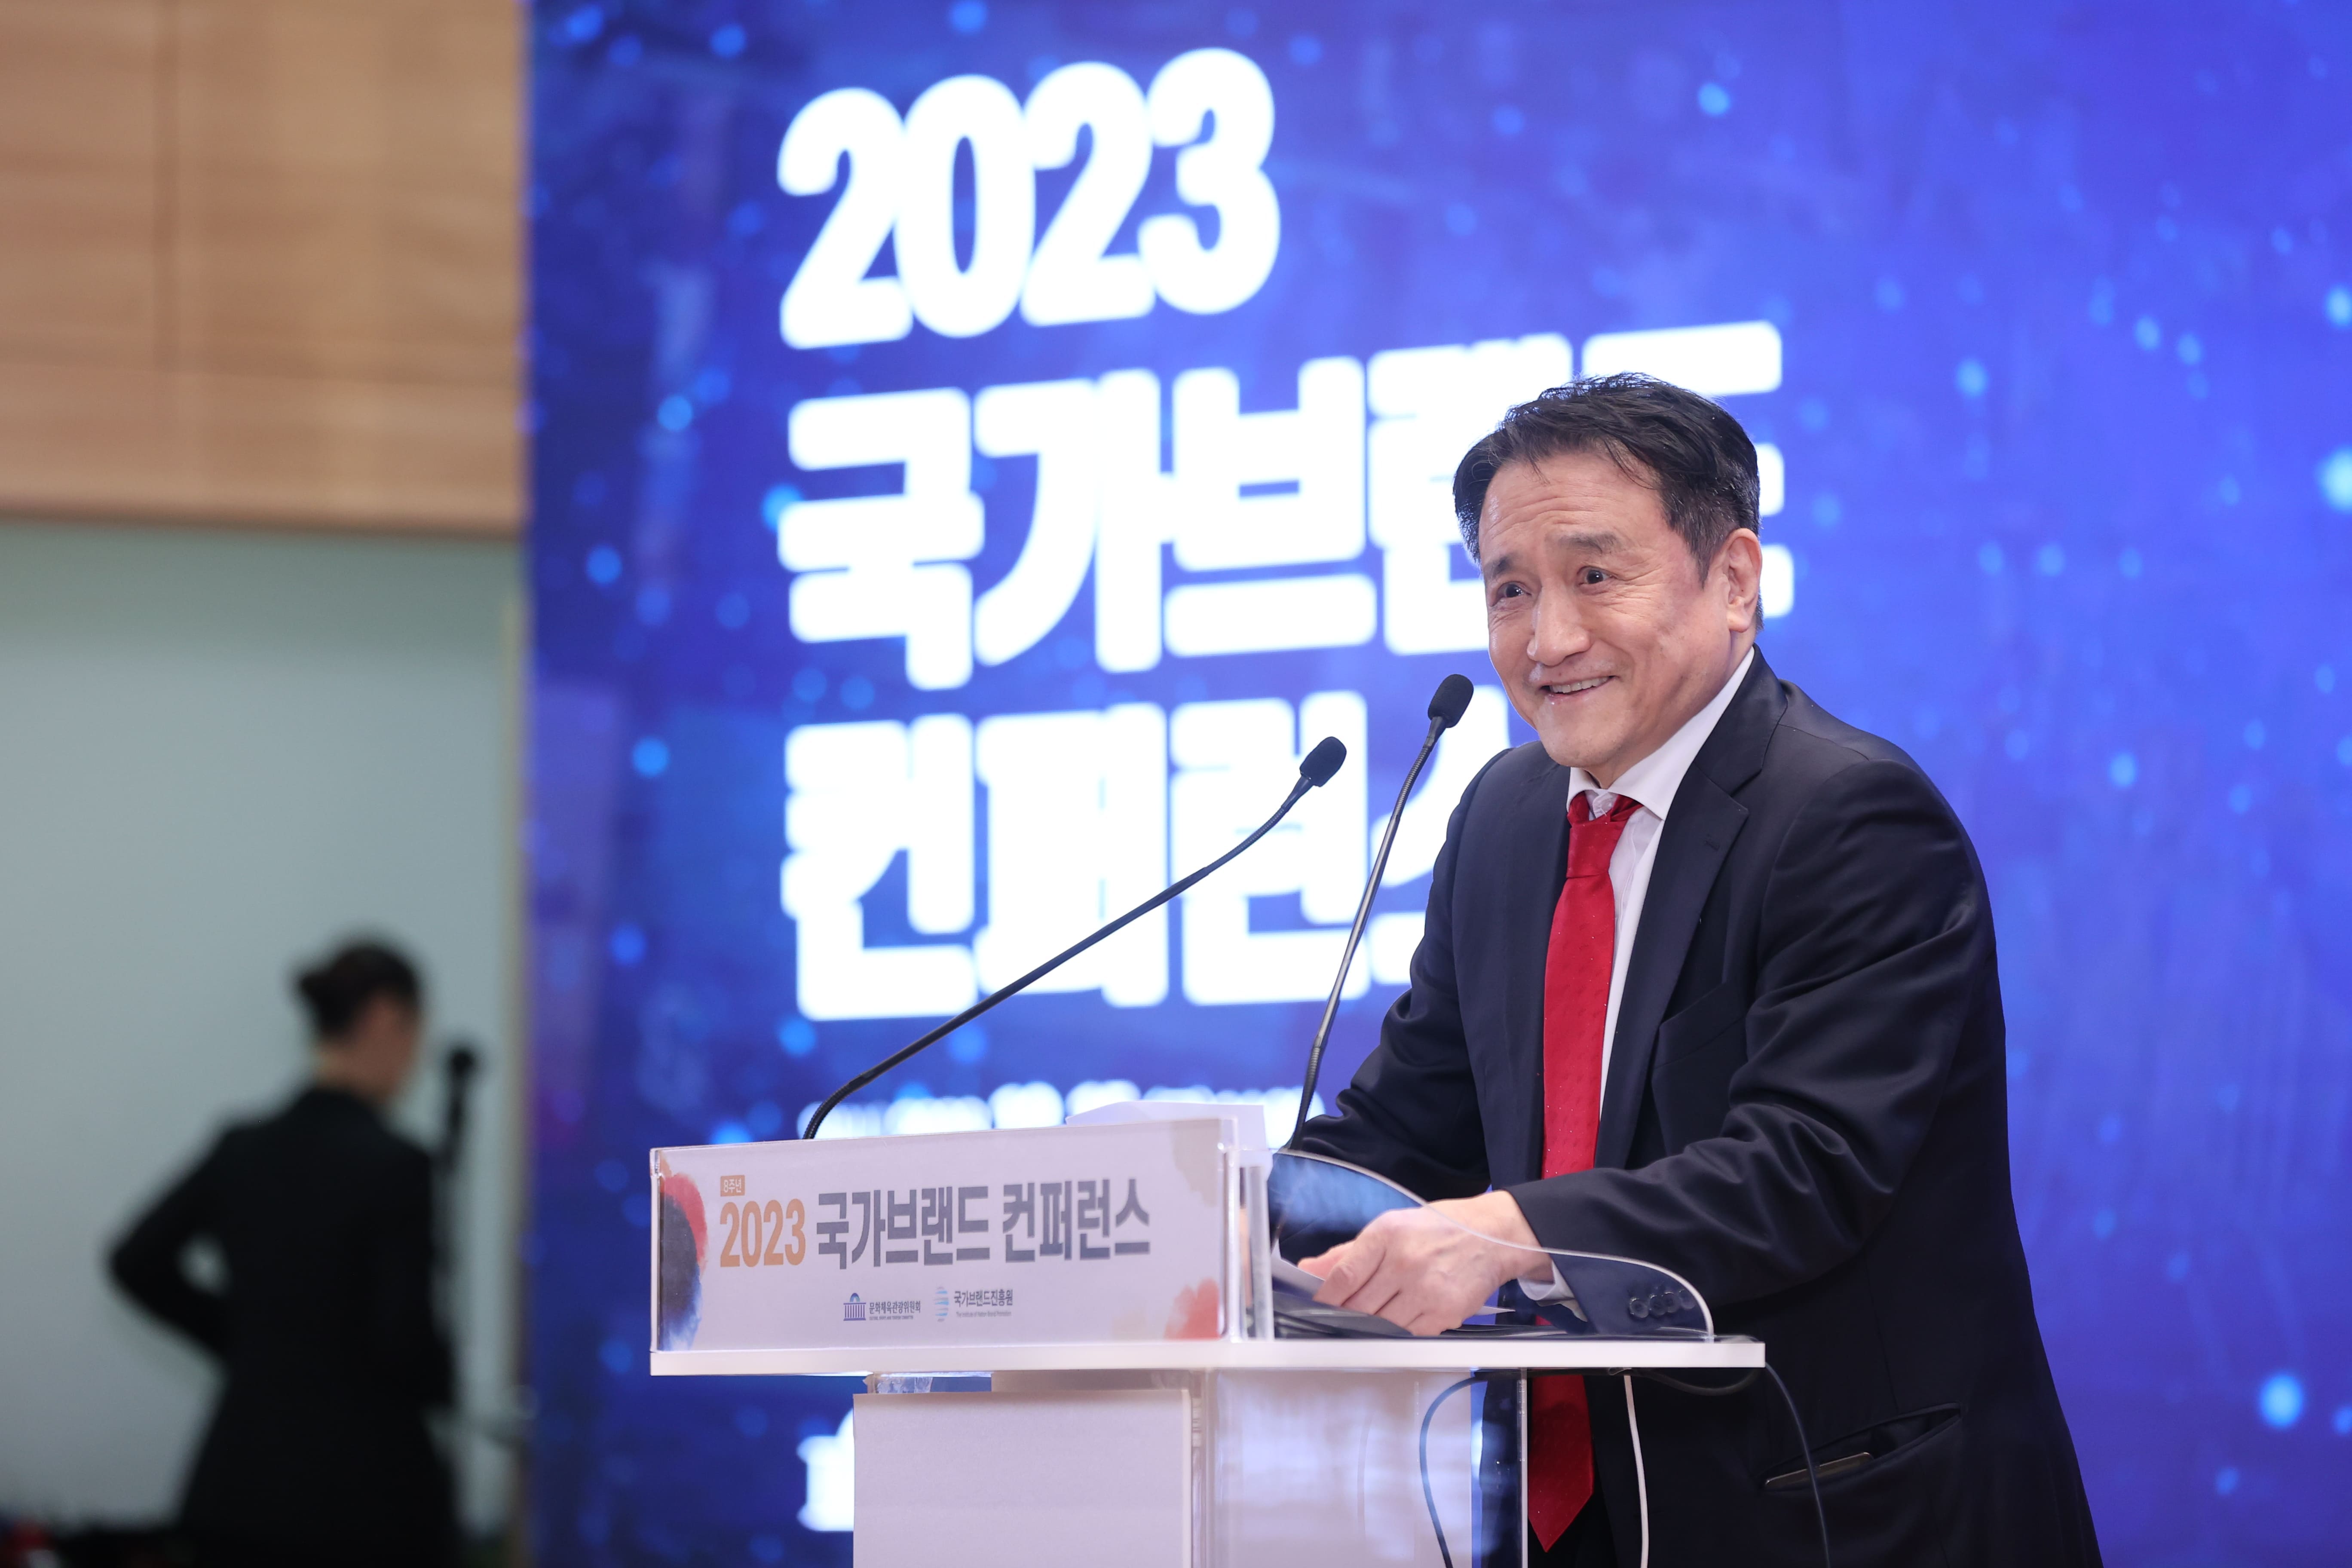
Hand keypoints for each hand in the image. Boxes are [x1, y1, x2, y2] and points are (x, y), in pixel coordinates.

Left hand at [1298, 1191, 1553, 1335]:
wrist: (1492, 1237)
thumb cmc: (1438, 1229)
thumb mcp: (1390, 1227)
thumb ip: (1348, 1253)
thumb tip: (1308, 1270)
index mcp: (1387, 1235)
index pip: (1343, 1275)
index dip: (1324, 1297)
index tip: (1316, 1307)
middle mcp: (1405, 1262)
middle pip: (1358, 1305)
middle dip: (1345, 1314)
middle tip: (1341, 1316)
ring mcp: (1426, 1290)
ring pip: (1381, 1324)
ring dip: (1370, 1325)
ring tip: (1372, 1316)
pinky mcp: (1444, 1313)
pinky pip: (1408, 1333)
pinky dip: (1398, 1330)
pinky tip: (1401, 1317)